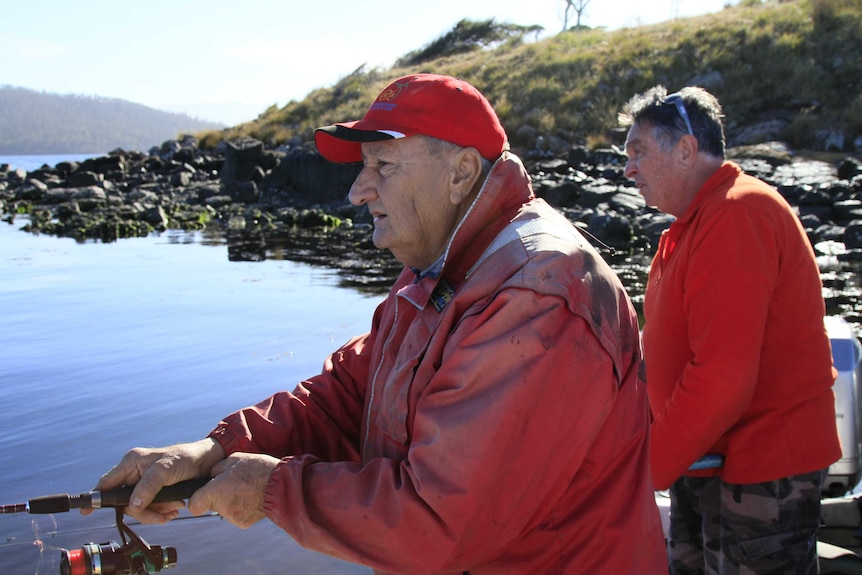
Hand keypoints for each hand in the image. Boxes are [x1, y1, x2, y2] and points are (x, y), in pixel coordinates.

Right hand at [83, 438, 225, 523]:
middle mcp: (134, 472)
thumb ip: (148, 486)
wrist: (207, 462)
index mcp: (131, 462)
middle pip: (125, 503)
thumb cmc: (186, 458)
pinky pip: (151, 508)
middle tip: (163, 513)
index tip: (86, 512)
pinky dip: (162, 511)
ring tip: (175, 508)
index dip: (96, 498)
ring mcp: (144, 483)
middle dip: (144, 511)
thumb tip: (132, 504)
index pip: (106, 483)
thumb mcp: (166, 470)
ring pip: (139, 508)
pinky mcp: (155, 491)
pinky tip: (175, 508)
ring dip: (157, 512)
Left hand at [187, 452, 279, 528]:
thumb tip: (211, 476)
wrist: (280, 485)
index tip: (204, 494)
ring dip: (231, 501)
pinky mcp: (243, 523)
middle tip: (233, 484)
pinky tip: (252, 497)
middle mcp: (221, 507)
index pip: (194, 505)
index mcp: (214, 492)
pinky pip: (237, 515)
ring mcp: (232, 517)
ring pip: (225, 510)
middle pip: (211, 505)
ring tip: (246, 489)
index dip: (197, 499)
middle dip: (218, 496)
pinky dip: (242, 508)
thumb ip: (217, 469)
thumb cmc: (257, 469)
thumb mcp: (234, 459)